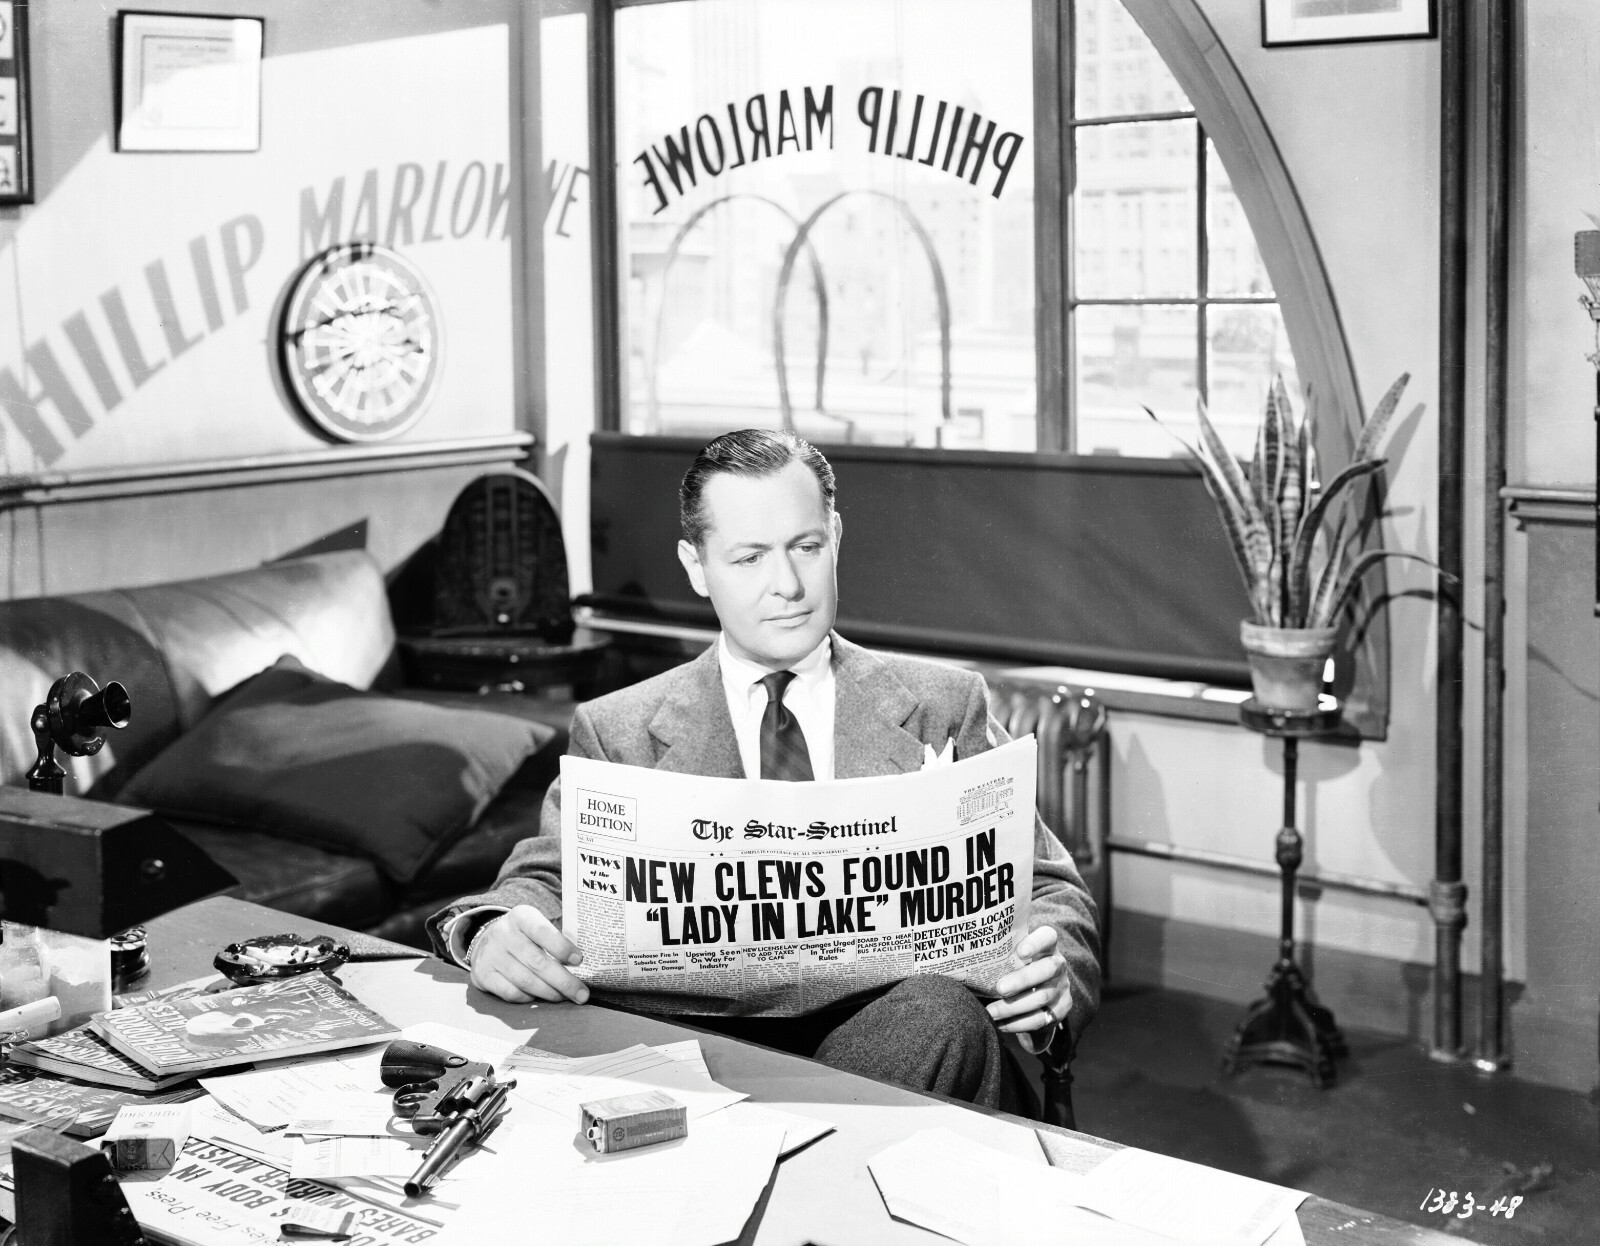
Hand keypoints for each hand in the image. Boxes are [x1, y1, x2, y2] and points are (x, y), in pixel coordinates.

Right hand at [468, 906, 589, 1005]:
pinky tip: (540, 998)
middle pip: (537, 961)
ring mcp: (491, 955)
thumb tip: (581, 964)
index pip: (543, 931)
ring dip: (549, 992)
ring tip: (565, 997)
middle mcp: (503, 934)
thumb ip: (555, 940)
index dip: (562, 947)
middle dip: (563, 981)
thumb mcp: (536, 925)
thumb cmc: (523, 936)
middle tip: (581, 994)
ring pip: (525, 980)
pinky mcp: (483, 975)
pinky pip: (510, 993)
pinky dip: (528, 998)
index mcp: (521, 917)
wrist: (485, 941)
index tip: (579, 960)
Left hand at [987, 925, 1069, 1053]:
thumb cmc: (1013, 967)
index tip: (1019, 951)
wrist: (1037, 991)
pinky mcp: (1060, 1010)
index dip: (1036, 943)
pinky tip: (1000, 1025)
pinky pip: (1041, 1019)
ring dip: (1014, 1006)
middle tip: (999, 988)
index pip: (1048, 936)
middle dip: (1022, 979)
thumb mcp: (1010, 957)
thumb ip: (996, 953)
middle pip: (1048, 969)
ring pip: (1043, 996)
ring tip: (991, 1012)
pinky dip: (1018, 1023)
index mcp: (1046, 946)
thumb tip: (956, 956)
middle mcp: (1058, 964)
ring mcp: (1062, 988)